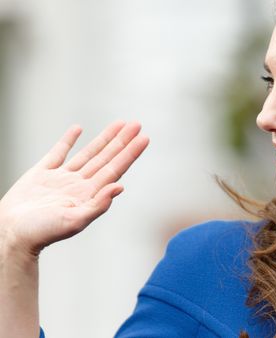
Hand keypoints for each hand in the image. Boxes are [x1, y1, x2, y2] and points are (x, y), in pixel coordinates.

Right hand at [0, 121, 148, 255]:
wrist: (10, 234)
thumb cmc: (41, 232)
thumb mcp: (74, 221)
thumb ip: (98, 205)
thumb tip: (119, 187)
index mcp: (89, 194)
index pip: (115, 169)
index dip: (130, 153)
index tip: (144, 138)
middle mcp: (79, 185)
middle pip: (106, 158)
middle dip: (122, 141)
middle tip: (137, 124)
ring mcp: (61, 178)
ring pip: (88, 153)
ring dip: (104, 139)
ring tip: (120, 124)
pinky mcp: (41, 174)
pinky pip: (58, 153)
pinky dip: (68, 140)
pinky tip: (78, 129)